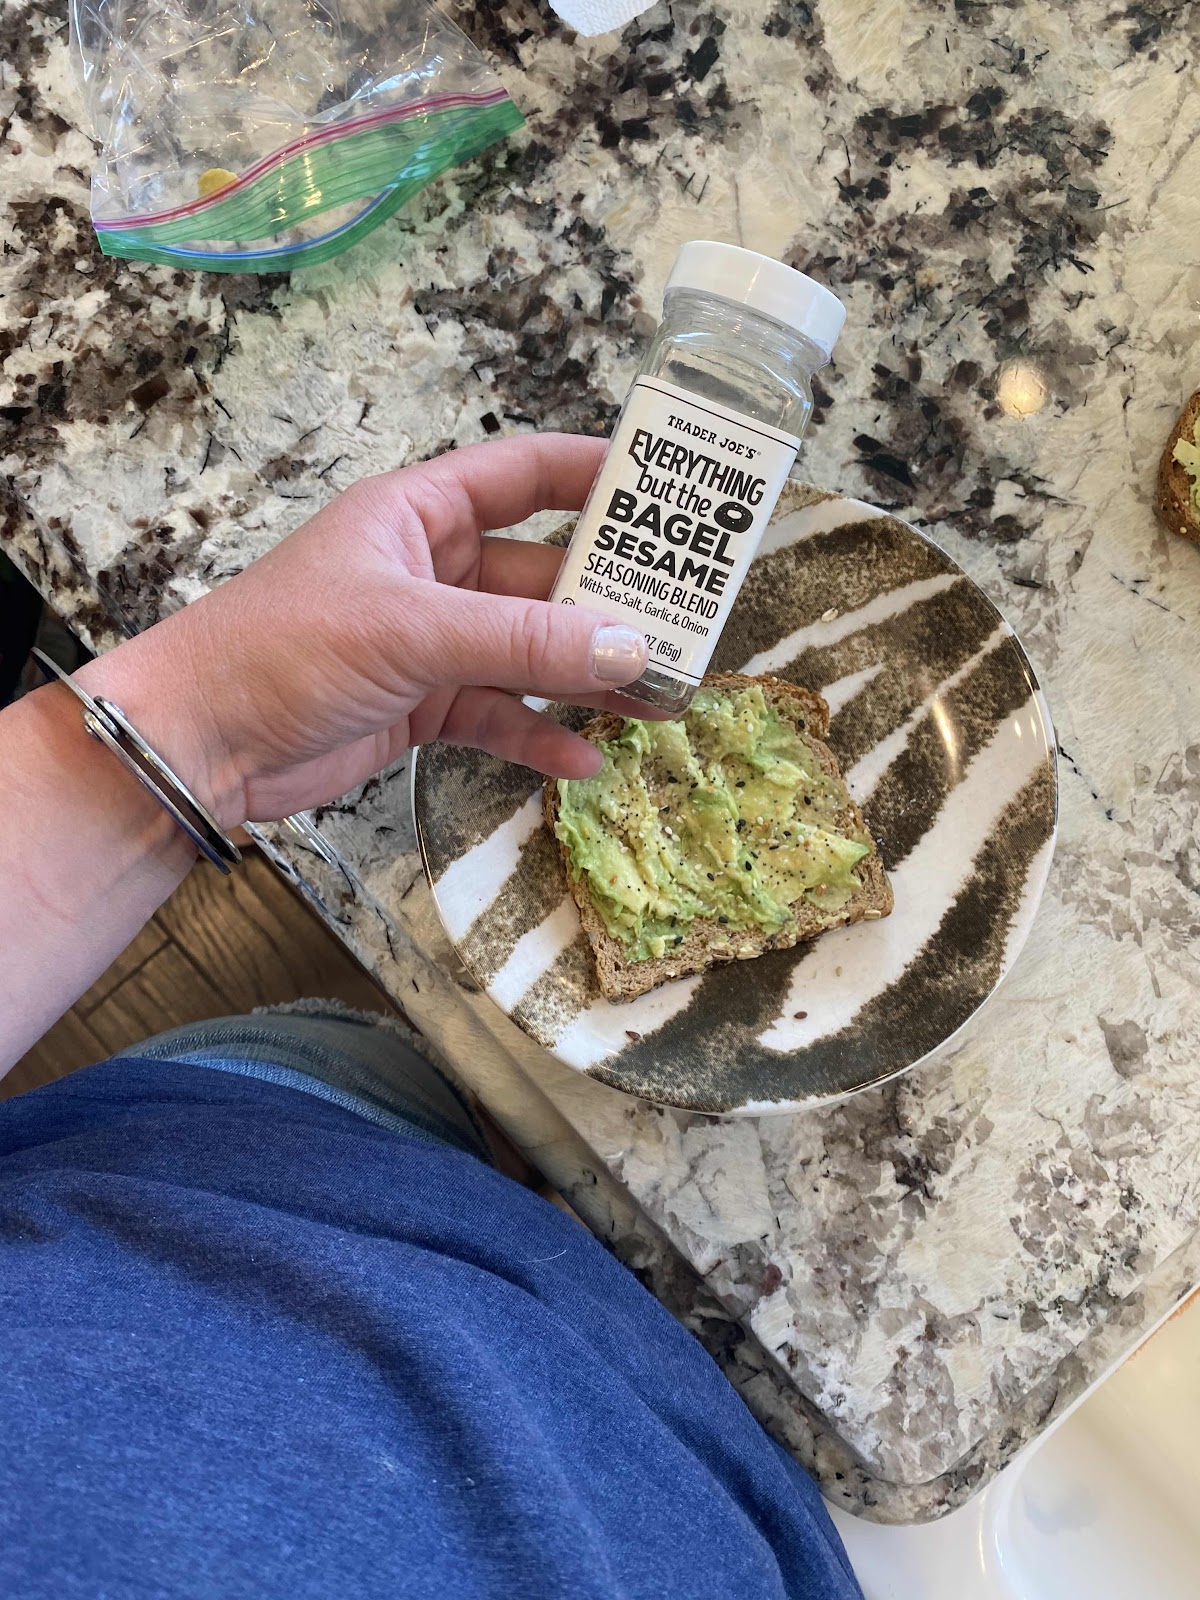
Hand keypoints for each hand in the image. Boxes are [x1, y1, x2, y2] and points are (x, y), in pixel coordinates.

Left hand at [76, 435, 645, 826]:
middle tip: (682, 624)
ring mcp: (429, 641)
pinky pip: (499, 713)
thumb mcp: (411, 630)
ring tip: (658, 701)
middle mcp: (431, 569)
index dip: (593, 475)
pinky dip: (538, 735)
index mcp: (419, 513)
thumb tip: (629, 648)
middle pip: (541, 575)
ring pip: (529, 651)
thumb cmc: (285, 649)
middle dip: (608, 603)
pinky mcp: (422, 705)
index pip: (523, 474)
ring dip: (586, 675)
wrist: (201, 743)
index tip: (667, 489)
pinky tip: (582, 760)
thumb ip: (522, 640)